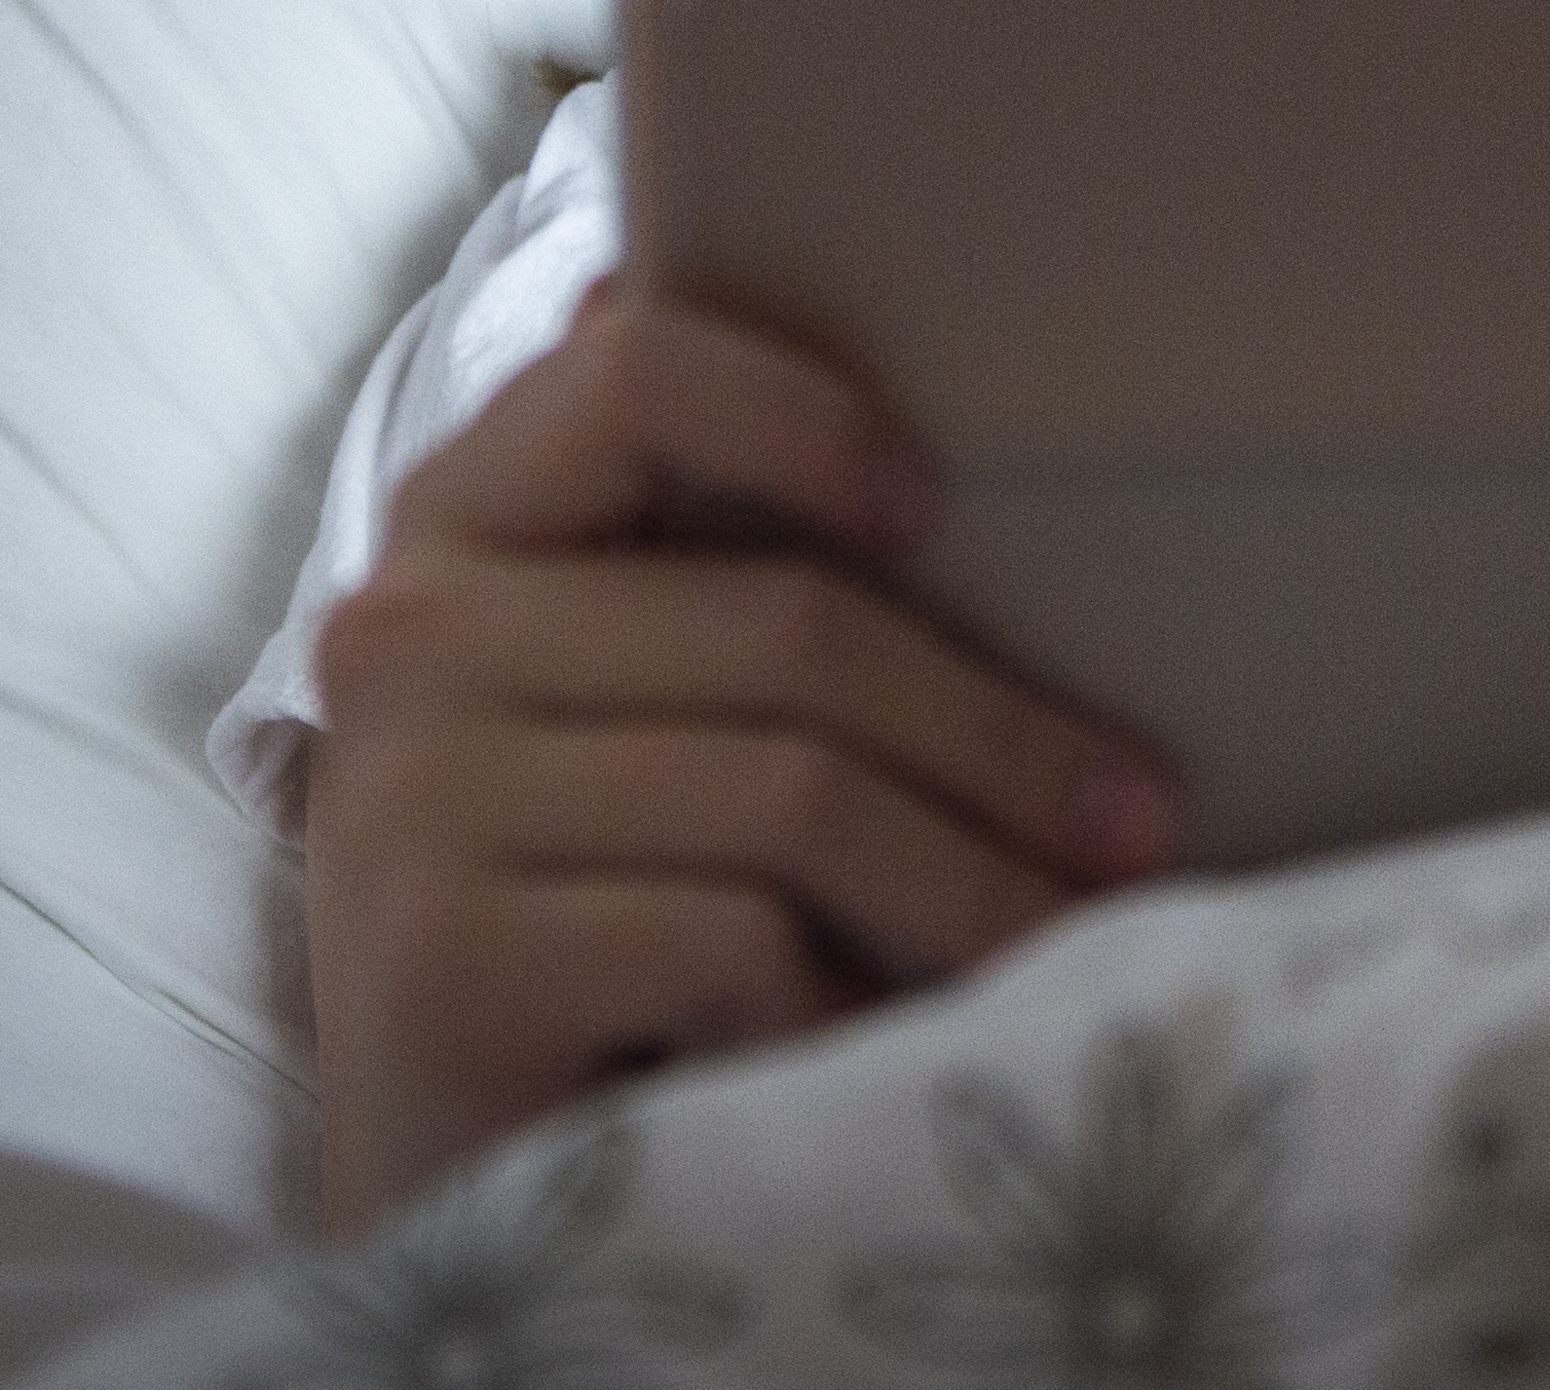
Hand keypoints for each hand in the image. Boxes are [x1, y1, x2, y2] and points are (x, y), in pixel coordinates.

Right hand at [300, 276, 1181, 1231]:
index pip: (630, 372)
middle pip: (787, 626)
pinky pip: (732, 945)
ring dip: (968, 888)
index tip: (937, 503)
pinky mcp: (442, 963)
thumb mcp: (633, 722)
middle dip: (1001, 740)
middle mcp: (410, 634)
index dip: (803, 414)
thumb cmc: (587, 918)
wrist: (444, 1177)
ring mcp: (410, 799)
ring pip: (788, 795)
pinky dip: (845, 1007)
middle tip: (1139, 824)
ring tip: (1063, 942)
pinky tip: (878, 1048)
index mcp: (465, 524)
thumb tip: (931, 470)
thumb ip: (716, 585)